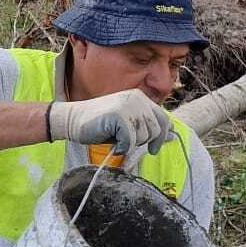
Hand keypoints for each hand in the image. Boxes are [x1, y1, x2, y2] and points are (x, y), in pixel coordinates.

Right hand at [49, 90, 173, 170]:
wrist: (73, 120)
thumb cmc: (101, 125)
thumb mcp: (129, 124)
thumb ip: (148, 127)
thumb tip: (172, 136)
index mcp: (141, 98)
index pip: (164, 119)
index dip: (162, 136)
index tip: (154, 148)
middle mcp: (137, 98)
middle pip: (156, 129)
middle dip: (144, 142)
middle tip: (127, 143)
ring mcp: (128, 105)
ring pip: (144, 135)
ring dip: (131, 144)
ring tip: (117, 139)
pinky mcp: (118, 116)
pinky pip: (130, 140)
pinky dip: (122, 147)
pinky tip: (113, 144)